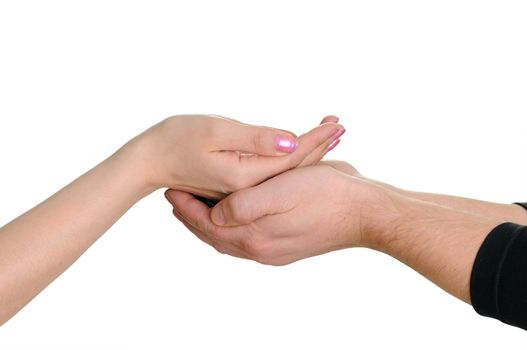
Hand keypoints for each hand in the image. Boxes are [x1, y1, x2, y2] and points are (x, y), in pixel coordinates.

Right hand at [127, 114, 344, 197]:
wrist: (149, 161)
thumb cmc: (177, 138)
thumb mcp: (216, 132)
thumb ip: (255, 140)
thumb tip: (293, 143)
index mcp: (245, 179)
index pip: (292, 160)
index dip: (316, 140)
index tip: (336, 122)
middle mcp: (247, 192)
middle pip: (293, 170)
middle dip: (318, 146)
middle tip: (340, 126)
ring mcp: (242, 193)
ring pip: (284, 175)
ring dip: (308, 154)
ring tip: (329, 136)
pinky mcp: (236, 188)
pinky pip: (271, 177)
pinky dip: (289, 161)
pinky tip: (298, 153)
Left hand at [165, 165, 386, 264]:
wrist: (364, 212)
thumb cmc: (325, 196)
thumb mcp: (280, 192)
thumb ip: (243, 206)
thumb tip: (215, 214)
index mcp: (255, 236)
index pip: (208, 224)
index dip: (187, 208)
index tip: (172, 190)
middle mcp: (261, 248)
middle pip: (215, 235)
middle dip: (193, 217)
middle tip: (176, 199)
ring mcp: (274, 250)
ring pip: (230, 239)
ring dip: (210, 223)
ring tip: (196, 208)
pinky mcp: (286, 245)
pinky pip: (248, 239)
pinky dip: (231, 228)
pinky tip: (231, 218)